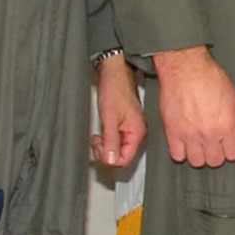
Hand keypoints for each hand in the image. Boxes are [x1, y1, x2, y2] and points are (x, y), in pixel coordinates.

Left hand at [92, 52, 147, 168]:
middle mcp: (137, 132)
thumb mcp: (109, 118)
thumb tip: (111, 160)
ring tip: (97, 137)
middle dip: (106, 152)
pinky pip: (118, 140)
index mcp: (137, 132)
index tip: (99, 149)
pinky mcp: (127, 125)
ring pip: (119, 149)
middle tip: (96, 142)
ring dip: (106, 146)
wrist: (115, 75)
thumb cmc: (114, 90)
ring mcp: (133, 129)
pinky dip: (108, 139)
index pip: (125, 159)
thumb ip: (111, 140)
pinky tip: (102, 133)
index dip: (110, 158)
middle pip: (122, 156)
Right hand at [152, 45, 234, 167]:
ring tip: (200, 142)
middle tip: (214, 142)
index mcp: (227, 125)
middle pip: (215, 161)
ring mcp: (189, 134)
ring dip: (200, 154)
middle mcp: (208, 133)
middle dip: (217, 153)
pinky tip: (186, 142)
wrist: (185, 68)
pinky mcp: (172, 132)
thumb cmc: (210, 78)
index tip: (229, 143)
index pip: (234, 154)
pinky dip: (182, 152)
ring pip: (196, 162)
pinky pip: (177, 155)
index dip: (233, 149)